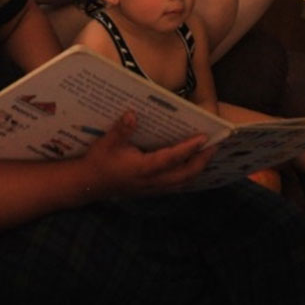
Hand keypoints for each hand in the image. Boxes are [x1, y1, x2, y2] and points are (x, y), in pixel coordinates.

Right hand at [82, 111, 214, 198]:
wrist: (89, 184)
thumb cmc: (99, 161)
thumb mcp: (107, 143)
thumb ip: (121, 129)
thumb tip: (133, 114)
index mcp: (144, 168)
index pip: (172, 157)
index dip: (189, 148)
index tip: (204, 137)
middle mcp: (153, 180)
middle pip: (185, 173)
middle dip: (202, 160)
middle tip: (214, 145)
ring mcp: (153, 188)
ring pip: (183, 182)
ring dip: (198, 168)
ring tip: (207, 154)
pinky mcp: (152, 190)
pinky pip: (177, 185)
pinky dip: (188, 175)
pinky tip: (192, 166)